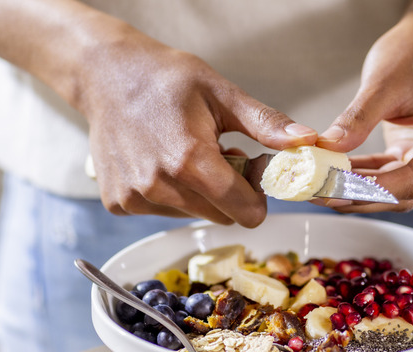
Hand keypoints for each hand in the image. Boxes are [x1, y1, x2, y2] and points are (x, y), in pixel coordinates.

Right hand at [81, 30, 316, 226]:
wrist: (106, 74)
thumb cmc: (165, 79)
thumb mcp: (222, 94)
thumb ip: (266, 125)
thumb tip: (306, 142)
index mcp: (189, 161)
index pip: (245, 211)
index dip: (258, 195)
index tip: (252, 170)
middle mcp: (158, 186)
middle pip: (222, 216)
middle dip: (230, 193)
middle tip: (221, 156)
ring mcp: (135, 198)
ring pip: (193, 215)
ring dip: (200, 194)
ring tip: (188, 155)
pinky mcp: (119, 203)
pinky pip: (163, 212)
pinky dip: (171, 194)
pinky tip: (161, 162)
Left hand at [315, 4, 412, 212]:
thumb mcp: (383, 82)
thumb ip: (357, 119)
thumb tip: (327, 149)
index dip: (369, 189)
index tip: (331, 189)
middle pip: (407, 193)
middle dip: (359, 195)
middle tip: (317, 192)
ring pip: (398, 192)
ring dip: (358, 191)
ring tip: (319, 186)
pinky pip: (393, 179)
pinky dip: (364, 179)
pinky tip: (335, 175)